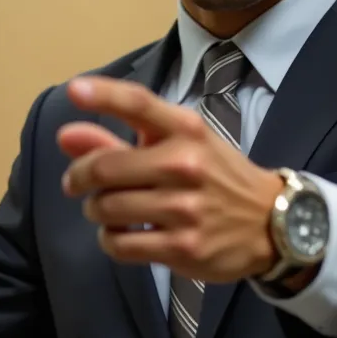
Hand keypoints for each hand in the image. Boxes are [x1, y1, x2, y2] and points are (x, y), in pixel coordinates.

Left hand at [57, 77, 283, 282]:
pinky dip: (111, 240)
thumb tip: (64, 135)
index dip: (103, 94)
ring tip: (110, 210)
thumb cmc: (216, 176)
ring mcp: (184, 208)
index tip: (73, 90)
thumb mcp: (179, 147)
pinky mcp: (182, 247)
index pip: (140, 103)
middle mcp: (185, 164)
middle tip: (77, 183)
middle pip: (105, 167)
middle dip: (79, 178)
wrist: (272, 223)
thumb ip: (121, 139)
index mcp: (187, 130)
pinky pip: (119, 245)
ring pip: (106, 209)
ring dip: (96, 210)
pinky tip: (124, 235)